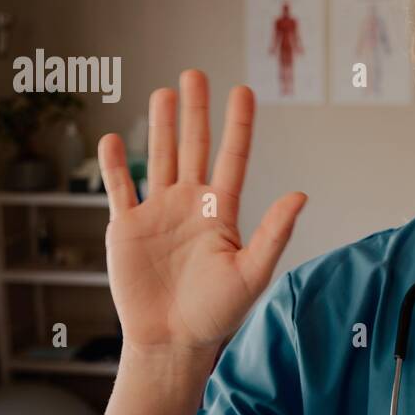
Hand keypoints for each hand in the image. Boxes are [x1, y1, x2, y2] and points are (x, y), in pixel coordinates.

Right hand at [98, 69, 306, 353]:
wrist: (173, 342)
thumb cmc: (217, 314)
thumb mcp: (252, 272)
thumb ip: (273, 232)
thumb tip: (301, 194)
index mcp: (222, 212)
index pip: (233, 157)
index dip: (238, 125)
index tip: (242, 90)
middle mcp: (190, 205)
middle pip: (194, 147)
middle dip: (196, 111)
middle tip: (194, 73)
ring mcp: (158, 214)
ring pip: (159, 159)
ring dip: (160, 126)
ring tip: (164, 92)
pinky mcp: (127, 229)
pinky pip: (119, 189)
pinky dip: (113, 164)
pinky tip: (113, 137)